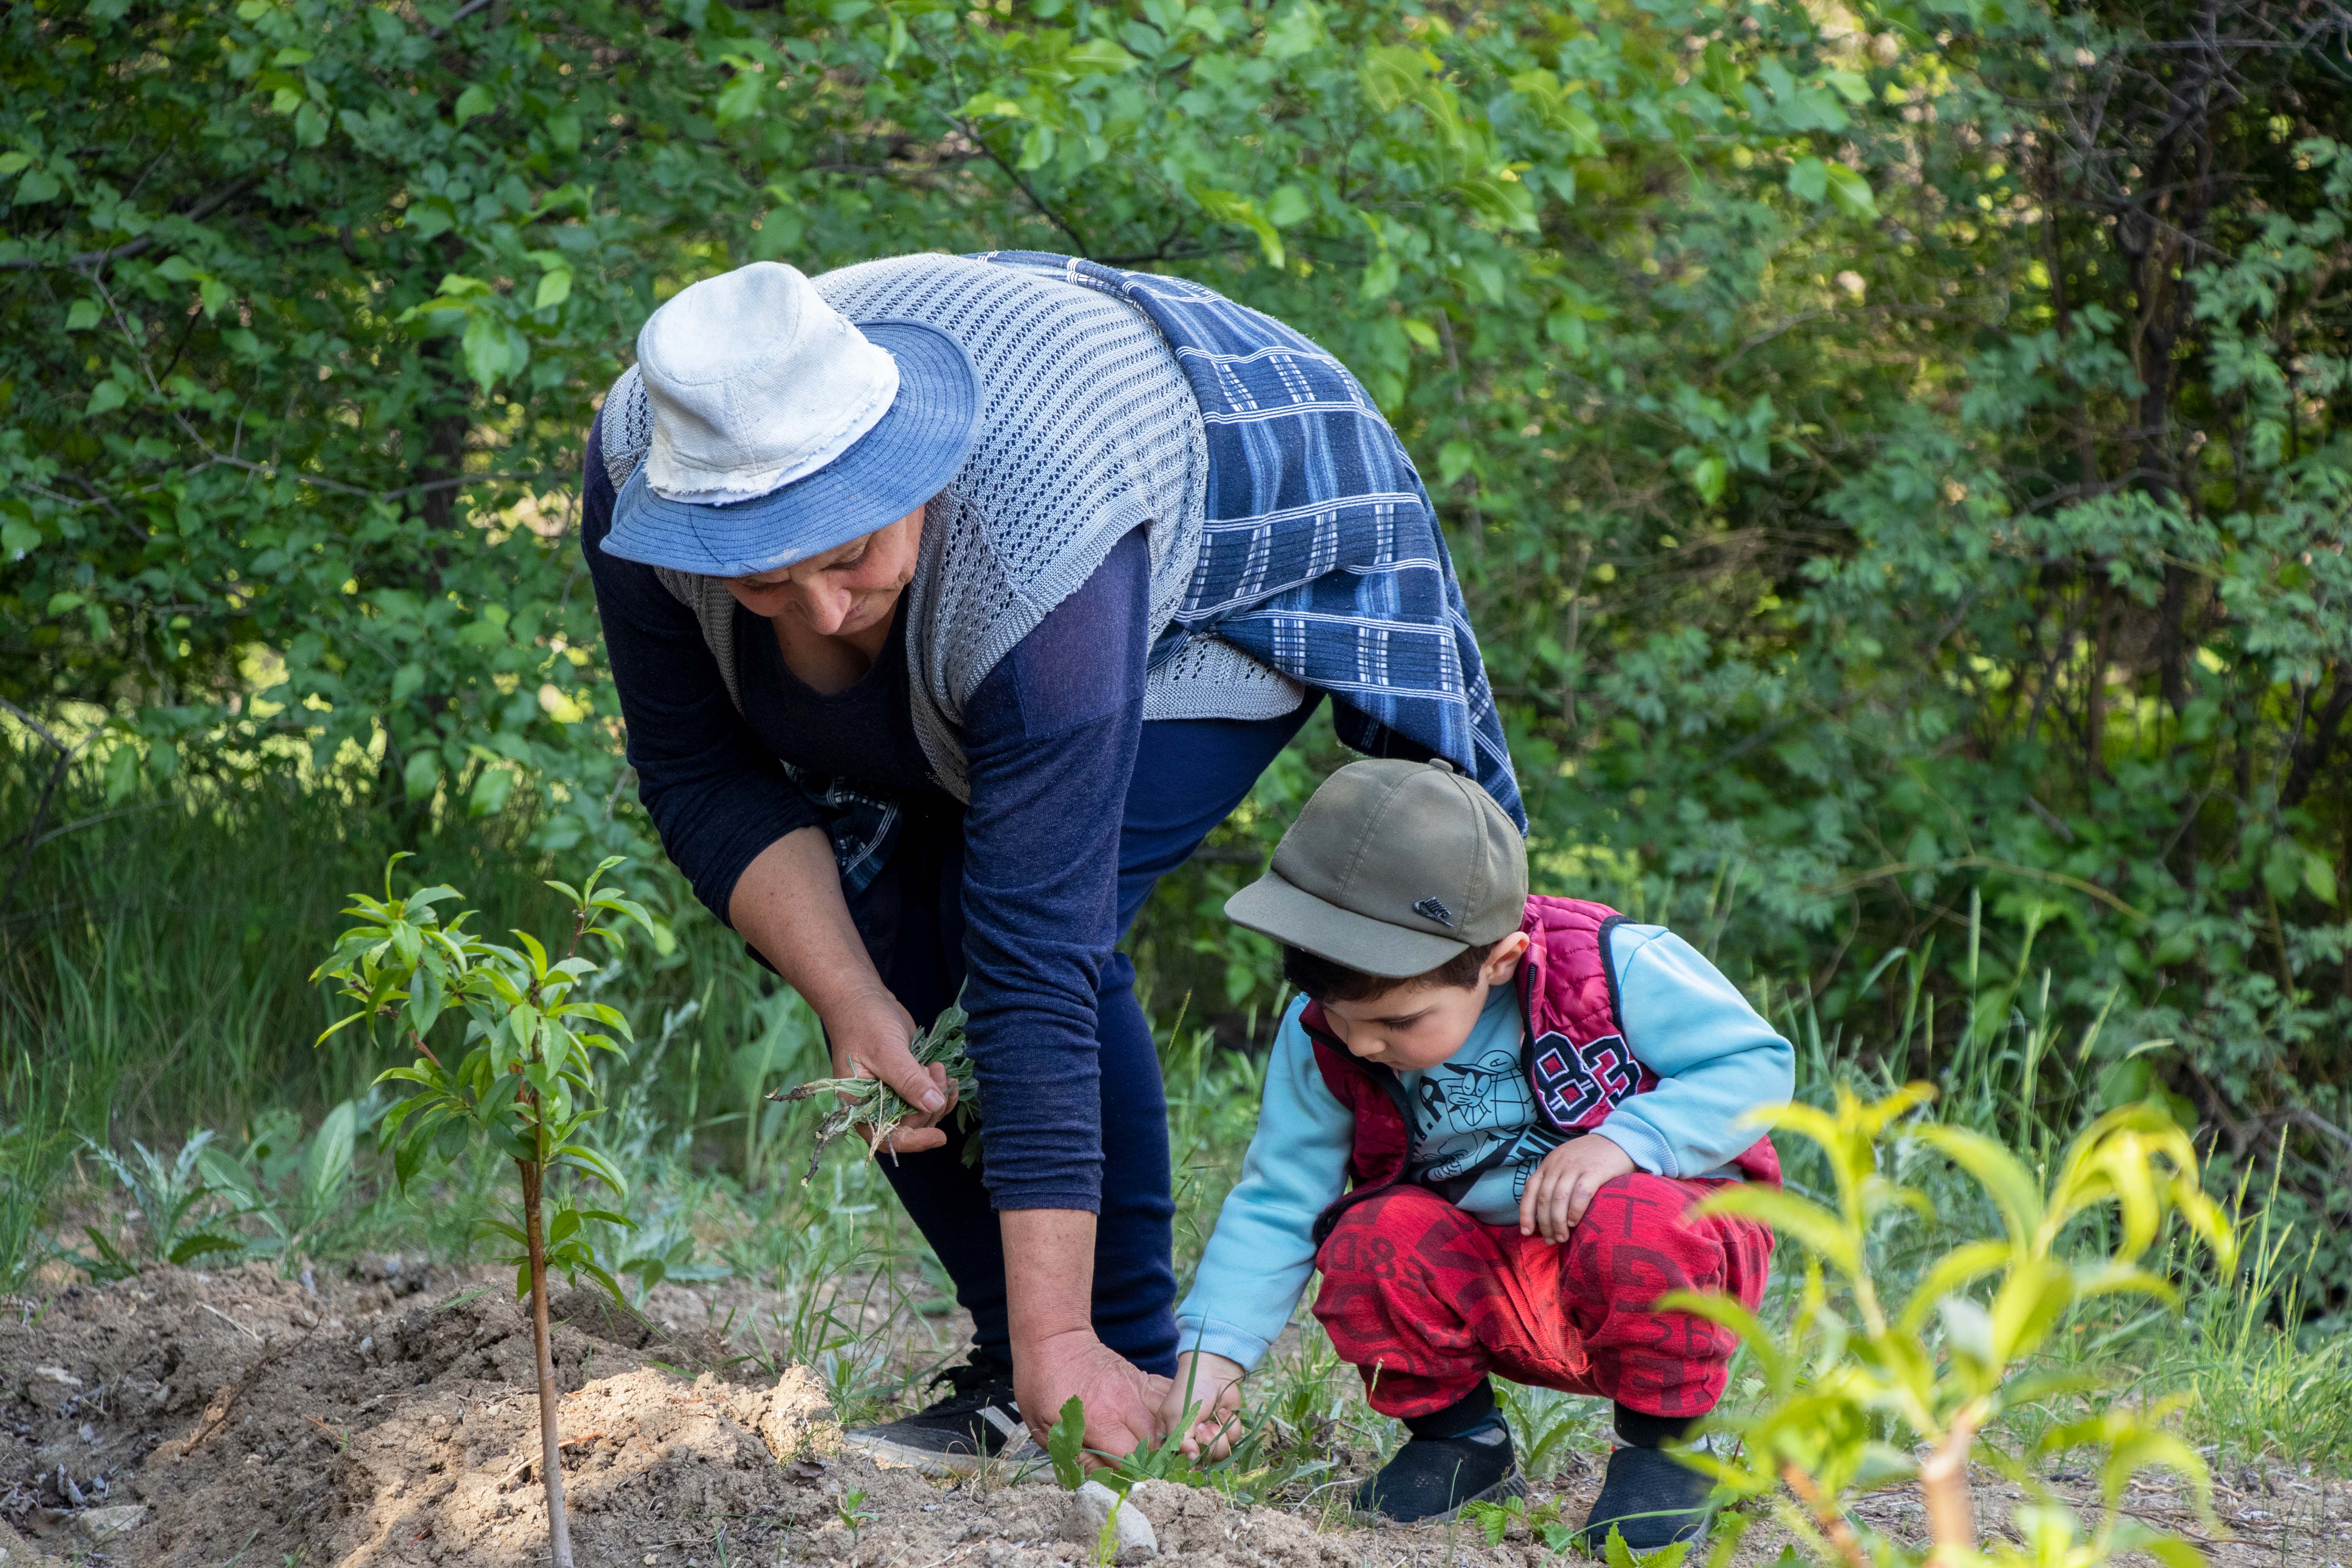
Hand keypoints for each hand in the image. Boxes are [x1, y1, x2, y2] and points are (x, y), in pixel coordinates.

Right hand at [821, 983, 956, 1154]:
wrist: (862, 999)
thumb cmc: (864, 1023)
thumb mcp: (886, 1051)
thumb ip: (908, 1080)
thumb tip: (933, 1105)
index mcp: (859, 1106)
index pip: (888, 1138)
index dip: (914, 1142)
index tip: (939, 1137)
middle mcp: (876, 1106)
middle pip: (912, 1126)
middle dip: (930, 1105)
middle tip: (936, 1072)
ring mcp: (893, 1095)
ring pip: (924, 1113)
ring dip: (939, 1096)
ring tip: (938, 1068)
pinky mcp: (908, 1082)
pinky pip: (929, 1099)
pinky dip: (943, 1092)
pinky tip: (949, 1078)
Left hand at [1016, 1329, 1170, 1466]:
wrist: (1053, 1339)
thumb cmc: (1042, 1385)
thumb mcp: (1046, 1429)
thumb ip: (1077, 1457)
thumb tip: (1103, 1480)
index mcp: (1098, 1420)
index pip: (1131, 1459)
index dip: (1135, 1477)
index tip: (1133, 1487)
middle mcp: (1123, 1404)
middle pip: (1157, 1442)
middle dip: (1158, 1463)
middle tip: (1153, 1475)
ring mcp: (1136, 1388)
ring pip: (1170, 1418)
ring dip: (1171, 1439)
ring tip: (1167, 1454)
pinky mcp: (1142, 1378)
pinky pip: (1169, 1395)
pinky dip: (1175, 1411)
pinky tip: (1171, 1425)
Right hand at [1162, 1351, 1244, 1460]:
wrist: (1214, 1371)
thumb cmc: (1189, 1391)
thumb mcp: (1178, 1417)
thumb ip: (1182, 1443)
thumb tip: (1193, 1462)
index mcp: (1172, 1439)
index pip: (1176, 1464)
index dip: (1185, 1463)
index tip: (1191, 1454)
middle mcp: (1191, 1442)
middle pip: (1201, 1462)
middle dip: (1205, 1444)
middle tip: (1202, 1427)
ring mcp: (1210, 1438)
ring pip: (1219, 1454)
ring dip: (1218, 1436)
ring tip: (1212, 1419)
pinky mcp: (1227, 1430)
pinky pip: (1233, 1441)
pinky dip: (1229, 1426)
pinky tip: (1223, 1412)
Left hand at [1519, 1133, 1635, 1241]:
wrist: (1621, 1138)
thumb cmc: (1593, 1158)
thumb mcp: (1567, 1163)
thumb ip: (1556, 1180)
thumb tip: (1546, 1213)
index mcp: (1549, 1163)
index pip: (1530, 1189)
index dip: (1526, 1212)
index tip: (1526, 1232)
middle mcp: (1558, 1164)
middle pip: (1544, 1198)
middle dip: (1544, 1223)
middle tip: (1551, 1241)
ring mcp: (1576, 1166)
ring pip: (1559, 1198)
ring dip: (1557, 1222)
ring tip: (1562, 1237)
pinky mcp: (1595, 1171)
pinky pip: (1580, 1193)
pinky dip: (1575, 1210)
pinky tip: (1574, 1222)